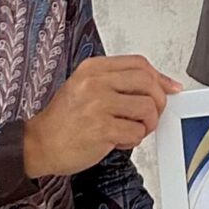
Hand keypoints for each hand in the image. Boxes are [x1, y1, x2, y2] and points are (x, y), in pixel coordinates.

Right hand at [23, 57, 184, 177]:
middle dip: (159, 102)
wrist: (39, 144)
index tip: (169, 89)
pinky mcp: (101, 129)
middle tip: (152, 115)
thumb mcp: (85, 88)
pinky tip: (120, 141)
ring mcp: (98, 105)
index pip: (139, 64)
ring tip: (133, 130)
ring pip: (147, 108)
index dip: (160, 78)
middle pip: (148, 83)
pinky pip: (136, 132)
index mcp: (92, 69)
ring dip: (147, 124)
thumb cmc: (64, 120)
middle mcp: (95, 83)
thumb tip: (160, 85)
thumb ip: (117, 83)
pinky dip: (134, 140)